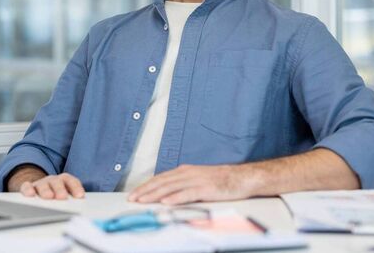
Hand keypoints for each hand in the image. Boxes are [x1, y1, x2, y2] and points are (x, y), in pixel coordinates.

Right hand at [20, 173, 85, 199]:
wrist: (40, 190)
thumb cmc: (56, 195)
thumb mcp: (66, 196)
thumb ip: (72, 201)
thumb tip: (81, 209)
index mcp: (63, 181)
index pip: (70, 181)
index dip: (75, 187)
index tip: (80, 196)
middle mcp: (52, 181)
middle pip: (57, 182)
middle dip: (60, 189)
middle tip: (62, 197)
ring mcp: (40, 184)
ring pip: (43, 184)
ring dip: (46, 190)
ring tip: (48, 197)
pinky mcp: (28, 188)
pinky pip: (27, 186)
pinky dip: (28, 189)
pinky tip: (31, 194)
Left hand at [127, 164, 252, 204]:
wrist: (241, 178)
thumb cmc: (220, 180)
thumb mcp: (198, 179)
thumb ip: (183, 184)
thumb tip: (166, 194)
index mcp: (185, 171)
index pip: (160, 178)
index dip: (146, 186)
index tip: (134, 194)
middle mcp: (188, 173)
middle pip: (162, 182)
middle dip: (145, 191)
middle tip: (132, 198)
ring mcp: (196, 180)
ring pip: (171, 187)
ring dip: (155, 194)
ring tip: (143, 200)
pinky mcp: (206, 188)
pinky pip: (188, 193)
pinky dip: (176, 198)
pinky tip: (166, 202)